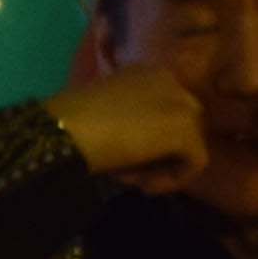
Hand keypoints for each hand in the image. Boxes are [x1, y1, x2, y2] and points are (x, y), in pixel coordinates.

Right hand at [52, 73, 210, 186]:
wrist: (62, 131)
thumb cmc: (70, 124)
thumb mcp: (105, 114)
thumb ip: (131, 120)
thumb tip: (143, 146)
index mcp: (147, 72)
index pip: (167, 108)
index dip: (151, 138)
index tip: (127, 157)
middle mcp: (170, 79)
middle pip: (185, 124)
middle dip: (163, 153)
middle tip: (133, 174)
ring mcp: (182, 102)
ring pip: (192, 143)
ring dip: (165, 167)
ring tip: (134, 180)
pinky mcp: (186, 129)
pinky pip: (195, 162)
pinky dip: (173, 180)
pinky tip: (145, 186)